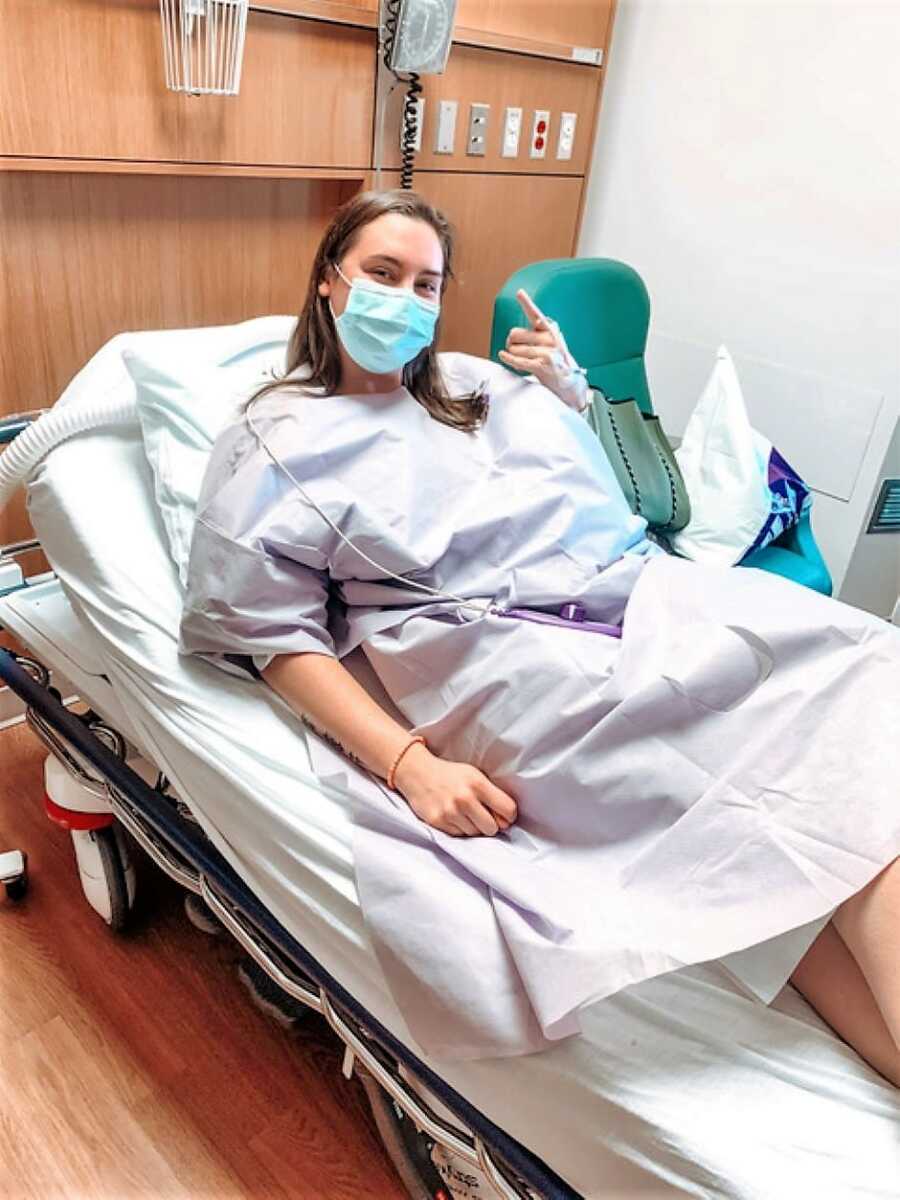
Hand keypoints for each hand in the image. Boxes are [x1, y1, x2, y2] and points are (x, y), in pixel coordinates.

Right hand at [393, 742, 517, 837]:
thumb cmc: (450, 774)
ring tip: (465, 814)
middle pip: (492, 828)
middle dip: (490, 824)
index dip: (509, 816)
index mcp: (477, 784)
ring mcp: (450, 812)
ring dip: (474, 827)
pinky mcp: (438, 822)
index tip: (505, 816)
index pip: (508, 809)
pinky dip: (460, 829)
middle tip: (483, 816)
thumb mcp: (474, 775)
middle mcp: (464, 799)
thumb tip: (505, 822)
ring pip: (475, 834)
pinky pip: (459, 835)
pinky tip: (454, 816)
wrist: (417, 773)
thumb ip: (491, 794)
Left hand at [498, 288, 589, 412]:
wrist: (571, 383)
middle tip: (515, 347)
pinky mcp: (543, 366)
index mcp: (550, 330)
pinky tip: (503, 356)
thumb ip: (536, 335)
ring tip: (522, 359)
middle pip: (516, 333)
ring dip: (513, 354)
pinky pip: (518, 360)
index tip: (519, 292)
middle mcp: (550, 338)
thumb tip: (512, 336)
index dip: (527, 303)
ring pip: (516, 349)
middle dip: (511, 341)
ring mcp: (547, 352)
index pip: (536, 314)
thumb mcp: (552, 344)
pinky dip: (508, 359)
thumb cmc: (557, 362)